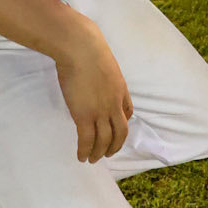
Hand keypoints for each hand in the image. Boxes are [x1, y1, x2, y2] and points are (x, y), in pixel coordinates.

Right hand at [53, 21, 132, 162]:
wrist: (80, 48)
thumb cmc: (87, 47)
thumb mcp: (104, 61)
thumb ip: (102, 72)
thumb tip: (92, 69)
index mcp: (120, 89)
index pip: (127, 112)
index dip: (123, 123)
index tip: (117, 129)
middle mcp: (114, 104)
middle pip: (120, 132)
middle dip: (115, 145)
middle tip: (107, 153)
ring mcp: (100, 111)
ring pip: (105, 140)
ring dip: (99, 152)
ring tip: (93, 159)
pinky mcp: (85, 116)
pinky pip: (87, 140)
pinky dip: (85, 151)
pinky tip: (81, 157)